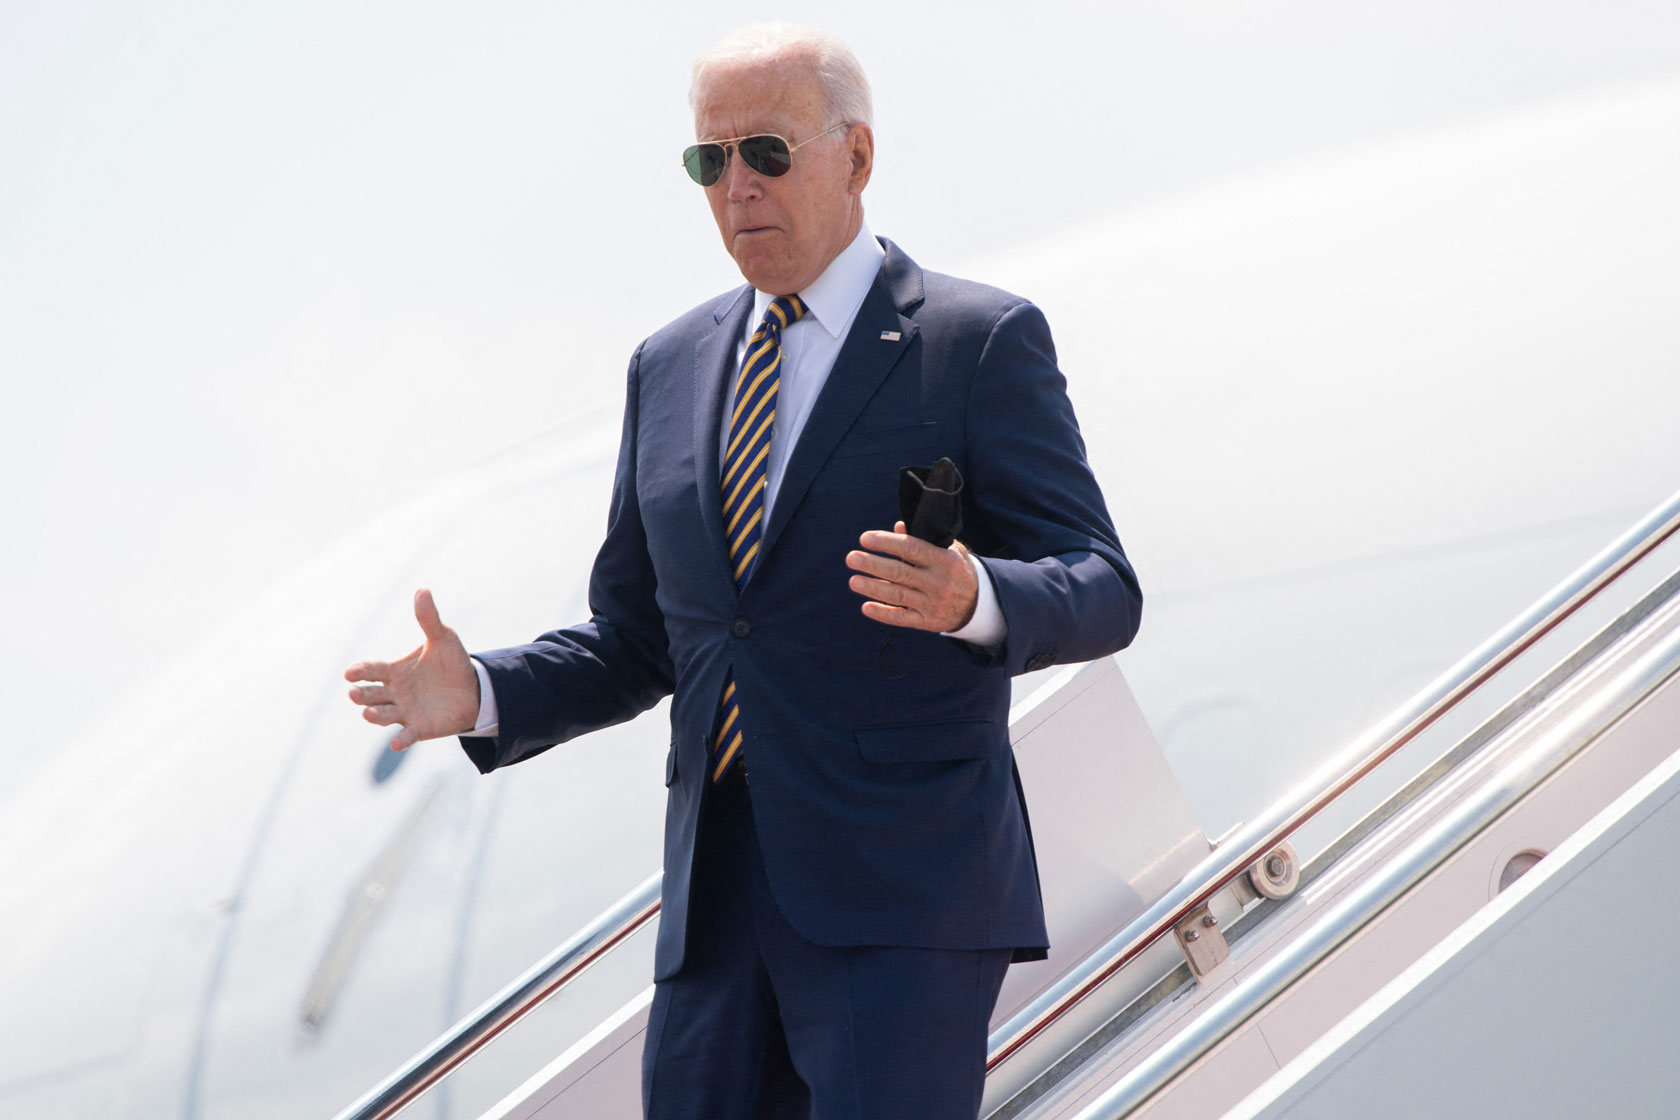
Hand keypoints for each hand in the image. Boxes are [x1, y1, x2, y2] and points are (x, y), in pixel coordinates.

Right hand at [345, 588, 480, 750]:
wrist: (474, 689)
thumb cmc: (451, 663)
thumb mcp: (443, 638)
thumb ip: (429, 619)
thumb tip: (422, 589)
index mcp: (394, 671)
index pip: (371, 670)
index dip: (360, 671)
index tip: (350, 672)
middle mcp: (394, 693)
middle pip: (370, 694)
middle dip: (361, 694)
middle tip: (354, 692)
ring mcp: (404, 712)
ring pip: (382, 715)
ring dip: (374, 715)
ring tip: (368, 713)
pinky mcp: (419, 728)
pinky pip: (406, 736)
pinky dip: (400, 740)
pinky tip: (396, 743)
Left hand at [846, 521, 978, 631]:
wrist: (979, 604)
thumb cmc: (957, 570)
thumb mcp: (950, 550)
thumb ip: (924, 539)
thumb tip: (897, 528)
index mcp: (945, 560)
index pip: (912, 548)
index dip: (887, 543)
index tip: (865, 538)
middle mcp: (939, 583)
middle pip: (900, 572)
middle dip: (873, 565)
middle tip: (851, 558)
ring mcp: (933, 604)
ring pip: (897, 595)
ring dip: (873, 588)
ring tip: (853, 581)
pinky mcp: (928, 622)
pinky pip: (902, 618)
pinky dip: (883, 614)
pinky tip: (866, 607)